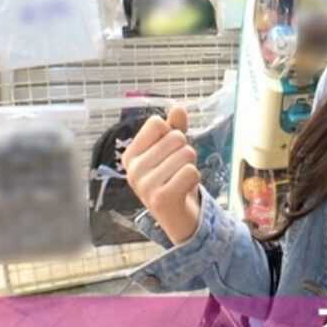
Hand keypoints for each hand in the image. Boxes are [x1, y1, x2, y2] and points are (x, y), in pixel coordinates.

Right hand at [122, 107, 201, 244]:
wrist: (178, 218)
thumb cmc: (174, 180)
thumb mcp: (172, 152)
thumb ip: (175, 129)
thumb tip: (178, 108)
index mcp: (131, 155)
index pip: (157, 123)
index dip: (172, 134)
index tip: (169, 154)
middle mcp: (132, 170)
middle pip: (175, 137)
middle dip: (186, 151)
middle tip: (178, 171)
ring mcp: (144, 185)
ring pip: (186, 153)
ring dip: (192, 165)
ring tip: (181, 181)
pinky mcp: (160, 199)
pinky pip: (191, 172)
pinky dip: (195, 179)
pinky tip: (185, 190)